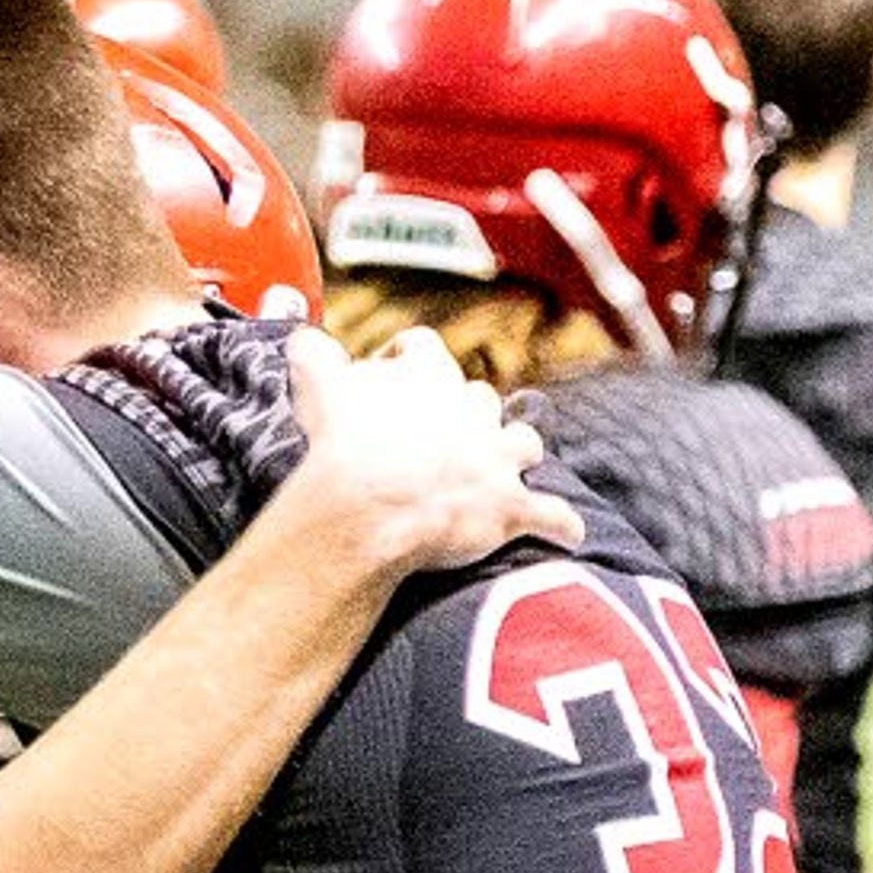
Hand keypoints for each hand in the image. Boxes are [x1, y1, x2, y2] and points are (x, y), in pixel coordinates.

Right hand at [277, 326, 578, 580]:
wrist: (367, 505)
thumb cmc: (342, 445)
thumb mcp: (320, 385)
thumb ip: (314, 354)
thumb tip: (303, 339)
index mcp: (428, 375)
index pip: (425, 351)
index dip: (407, 363)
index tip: (389, 379)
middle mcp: (472, 410)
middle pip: (479, 400)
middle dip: (467, 416)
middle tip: (443, 438)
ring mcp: (496, 459)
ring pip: (524, 442)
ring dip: (516, 454)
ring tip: (507, 469)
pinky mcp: (511, 506)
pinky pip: (551, 515)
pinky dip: (560, 525)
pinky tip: (568, 533)